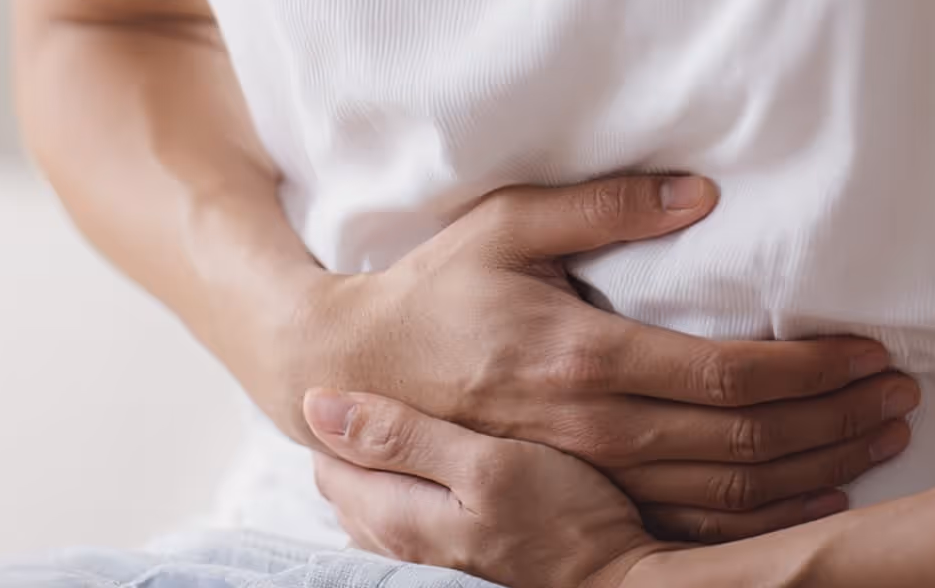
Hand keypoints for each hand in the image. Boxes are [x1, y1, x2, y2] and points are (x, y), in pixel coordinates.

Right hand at [274, 176, 918, 540]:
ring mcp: (588, 471)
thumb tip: (699, 192)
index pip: (728, 376)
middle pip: (746, 441)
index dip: (811, 369)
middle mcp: (594, 424)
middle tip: (904, 394)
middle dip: (838, 420)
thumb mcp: (505, 224)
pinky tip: (812, 498)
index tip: (869, 350)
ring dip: (816, 469)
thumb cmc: (436, 287)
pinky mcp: (581, 494)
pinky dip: (761, 518)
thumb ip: (601, 205)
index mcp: (584, 355)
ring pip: (728, 492)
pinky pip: (688, 525)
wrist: (360, 370)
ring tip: (881, 438)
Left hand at [307, 389, 674, 587]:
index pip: (328, 455)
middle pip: (346, 476)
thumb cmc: (563, 518)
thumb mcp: (486, 465)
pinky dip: (413, 481)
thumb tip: (316, 403)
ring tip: (422, 415)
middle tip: (394, 383)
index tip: (368, 368)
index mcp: (390, 514)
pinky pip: (408, 512)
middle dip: (358, 434)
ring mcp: (423, 555)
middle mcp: (393, 543)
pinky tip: (448, 458)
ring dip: (387, 457)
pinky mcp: (454, 557)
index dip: (341, 410)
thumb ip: (402, 435)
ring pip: (376, 494)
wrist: (618, 580)